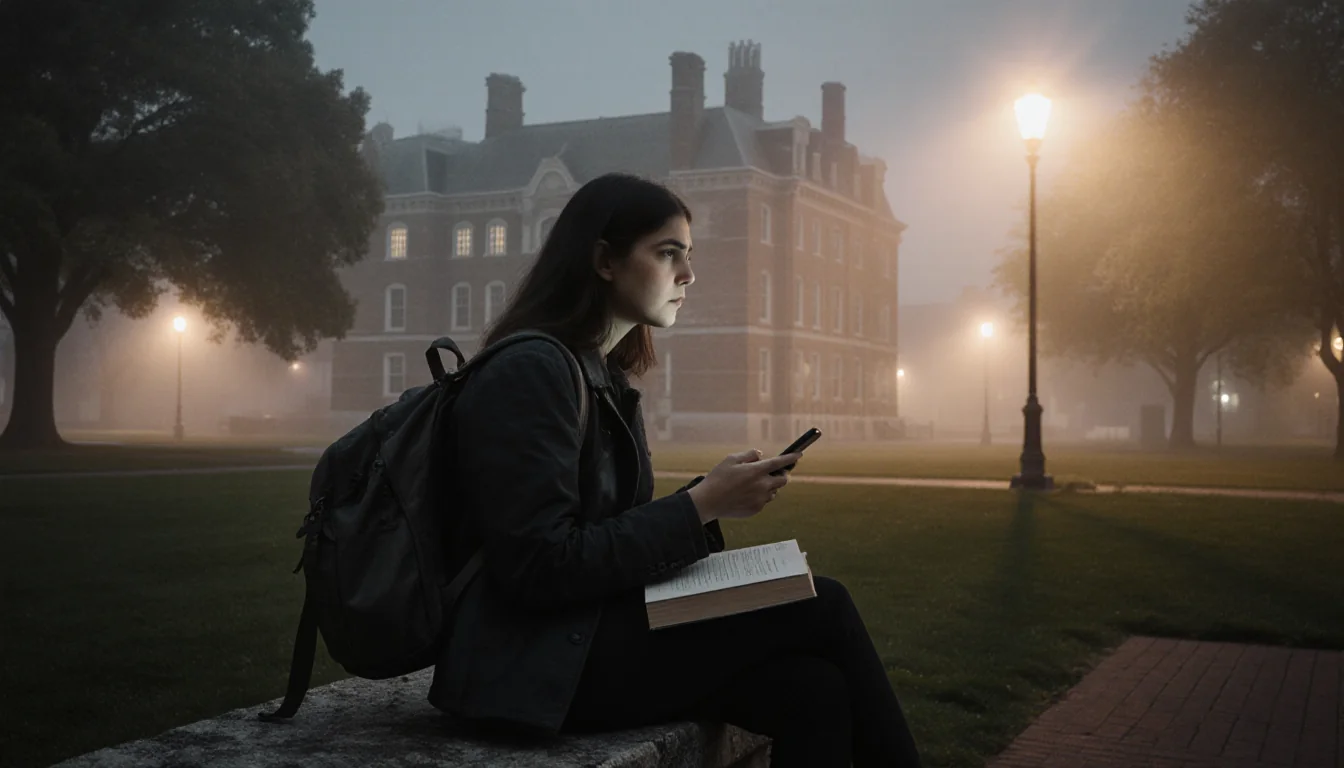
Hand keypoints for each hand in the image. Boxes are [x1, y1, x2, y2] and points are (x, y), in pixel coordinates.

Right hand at [686, 449, 800, 524]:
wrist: (709, 502)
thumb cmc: (718, 478)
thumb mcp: (731, 459)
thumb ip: (749, 455)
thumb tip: (760, 455)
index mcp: (756, 471)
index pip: (779, 462)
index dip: (791, 458)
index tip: (799, 455)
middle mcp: (762, 485)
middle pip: (783, 480)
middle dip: (781, 475)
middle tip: (772, 473)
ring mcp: (760, 499)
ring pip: (773, 492)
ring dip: (769, 487)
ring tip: (752, 485)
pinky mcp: (756, 509)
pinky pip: (764, 501)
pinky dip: (760, 496)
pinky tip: (745, 495)